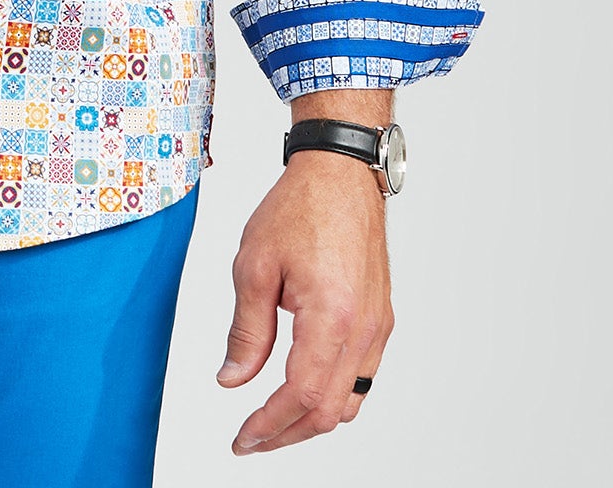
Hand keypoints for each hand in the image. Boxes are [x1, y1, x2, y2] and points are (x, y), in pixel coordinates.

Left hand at [216, 148, 393, 454]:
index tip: (242, 437)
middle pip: (329, 411)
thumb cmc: (300, 207)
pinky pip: (362, 376)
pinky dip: (333, 395)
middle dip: (287, 433)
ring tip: (272, 420)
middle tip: (251, 438)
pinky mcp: (380, 318)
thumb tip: (233, 380)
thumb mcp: (254, 265)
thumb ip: (246, 331)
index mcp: (331, 317)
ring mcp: (377, 326)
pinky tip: (304, 388)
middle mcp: (363, 329)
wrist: (340, 173)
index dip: (269, 426)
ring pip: (350, 400)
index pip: (301, 396)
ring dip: (311, 419)